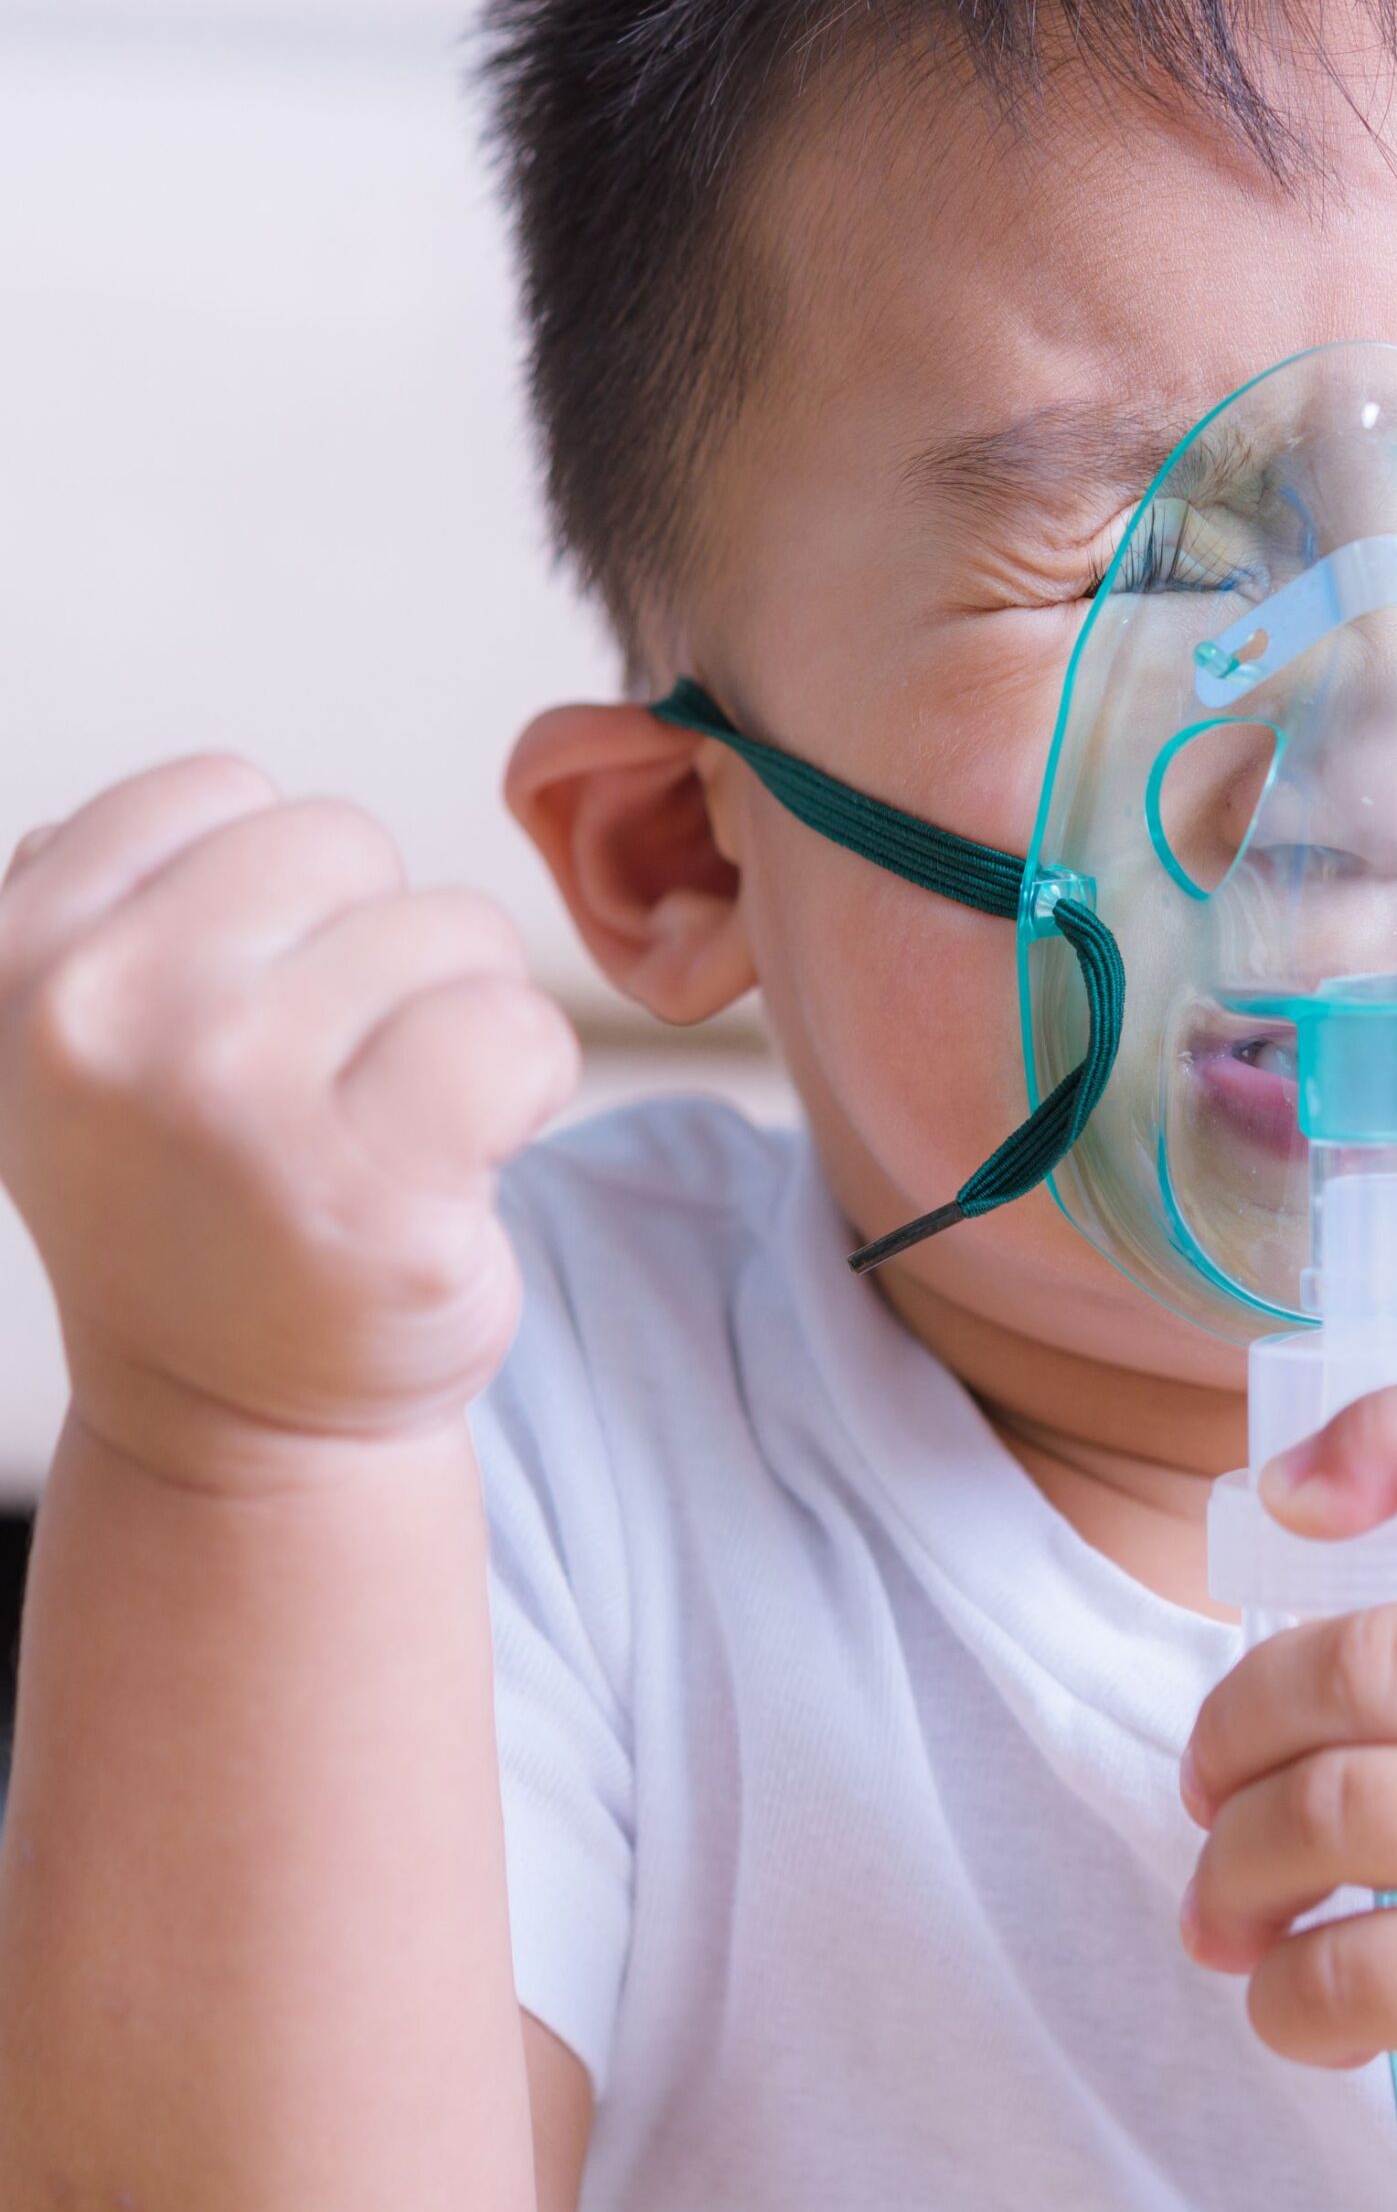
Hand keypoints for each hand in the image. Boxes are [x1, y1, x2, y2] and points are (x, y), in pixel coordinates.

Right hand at [0, 758, 578, 1483]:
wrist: (238, 1421)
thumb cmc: (195, 1203)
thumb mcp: (79, 1044)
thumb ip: (102, 909)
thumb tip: (169, 812)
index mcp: (19, 959)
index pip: (219, 791)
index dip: (278, 893)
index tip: (253, 1008)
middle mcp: (107, 1024)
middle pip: (344, 844)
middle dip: (375, 941)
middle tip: (337, 1074)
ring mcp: (236, 1106)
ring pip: (452, 927)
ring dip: (460, 1011)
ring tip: (391, 1123)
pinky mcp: (371, 1190)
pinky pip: (516, 1026)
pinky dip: (530, 1078)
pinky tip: (465, 1152)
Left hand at [1178, 1374, 1396, 2195]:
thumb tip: (1307, 1535)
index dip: (1394, 1434)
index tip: (1291, 1491)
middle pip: (1376, 1660)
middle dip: (1238, 1721)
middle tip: (1208, 1777)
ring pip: (1347, 1811)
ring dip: (1236, 1863)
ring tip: (1222, 1905)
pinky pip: (1379, 1971)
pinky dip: (1289, 1992)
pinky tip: (1286, 1999)